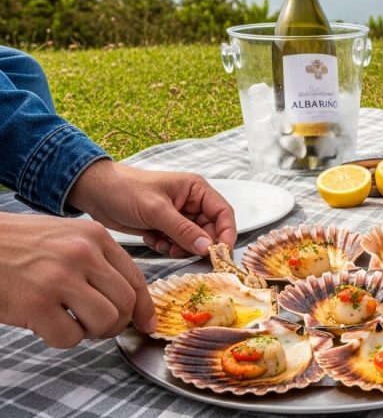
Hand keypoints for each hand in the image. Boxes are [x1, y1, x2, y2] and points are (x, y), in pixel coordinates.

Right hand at [0, 212, 155, 347]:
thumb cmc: (19, 245)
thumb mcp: (67, 237)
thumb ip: (98, 261)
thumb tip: (130, 300)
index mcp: (94, 237)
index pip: (136, 278)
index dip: (144, 307)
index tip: (145, 323)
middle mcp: (82, 254)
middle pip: (125, 303)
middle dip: (116, 323)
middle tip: (97, 325)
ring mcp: (59, 278)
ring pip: (105, 322)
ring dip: (92, 332)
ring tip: (73, 323)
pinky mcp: (36, 304)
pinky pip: (69, 337)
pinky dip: (62, 338)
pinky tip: (48, 324)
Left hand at [67, 160, 235, 257]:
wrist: (94, 193)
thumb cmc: (125, 190)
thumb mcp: (156, 210)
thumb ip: (183, 230)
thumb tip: (208, 248)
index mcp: (196, 190)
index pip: (223, 213)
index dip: (227, 233)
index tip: (222, 253)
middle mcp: (192, 203)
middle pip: (210, 230)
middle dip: (199, 244)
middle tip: (185, 253)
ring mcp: (179, 216)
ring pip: (194, 240)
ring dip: (182, 248)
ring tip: (164, 245)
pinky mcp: (165, 227)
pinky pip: (177, 244)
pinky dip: (168, 247)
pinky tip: (154, 241)